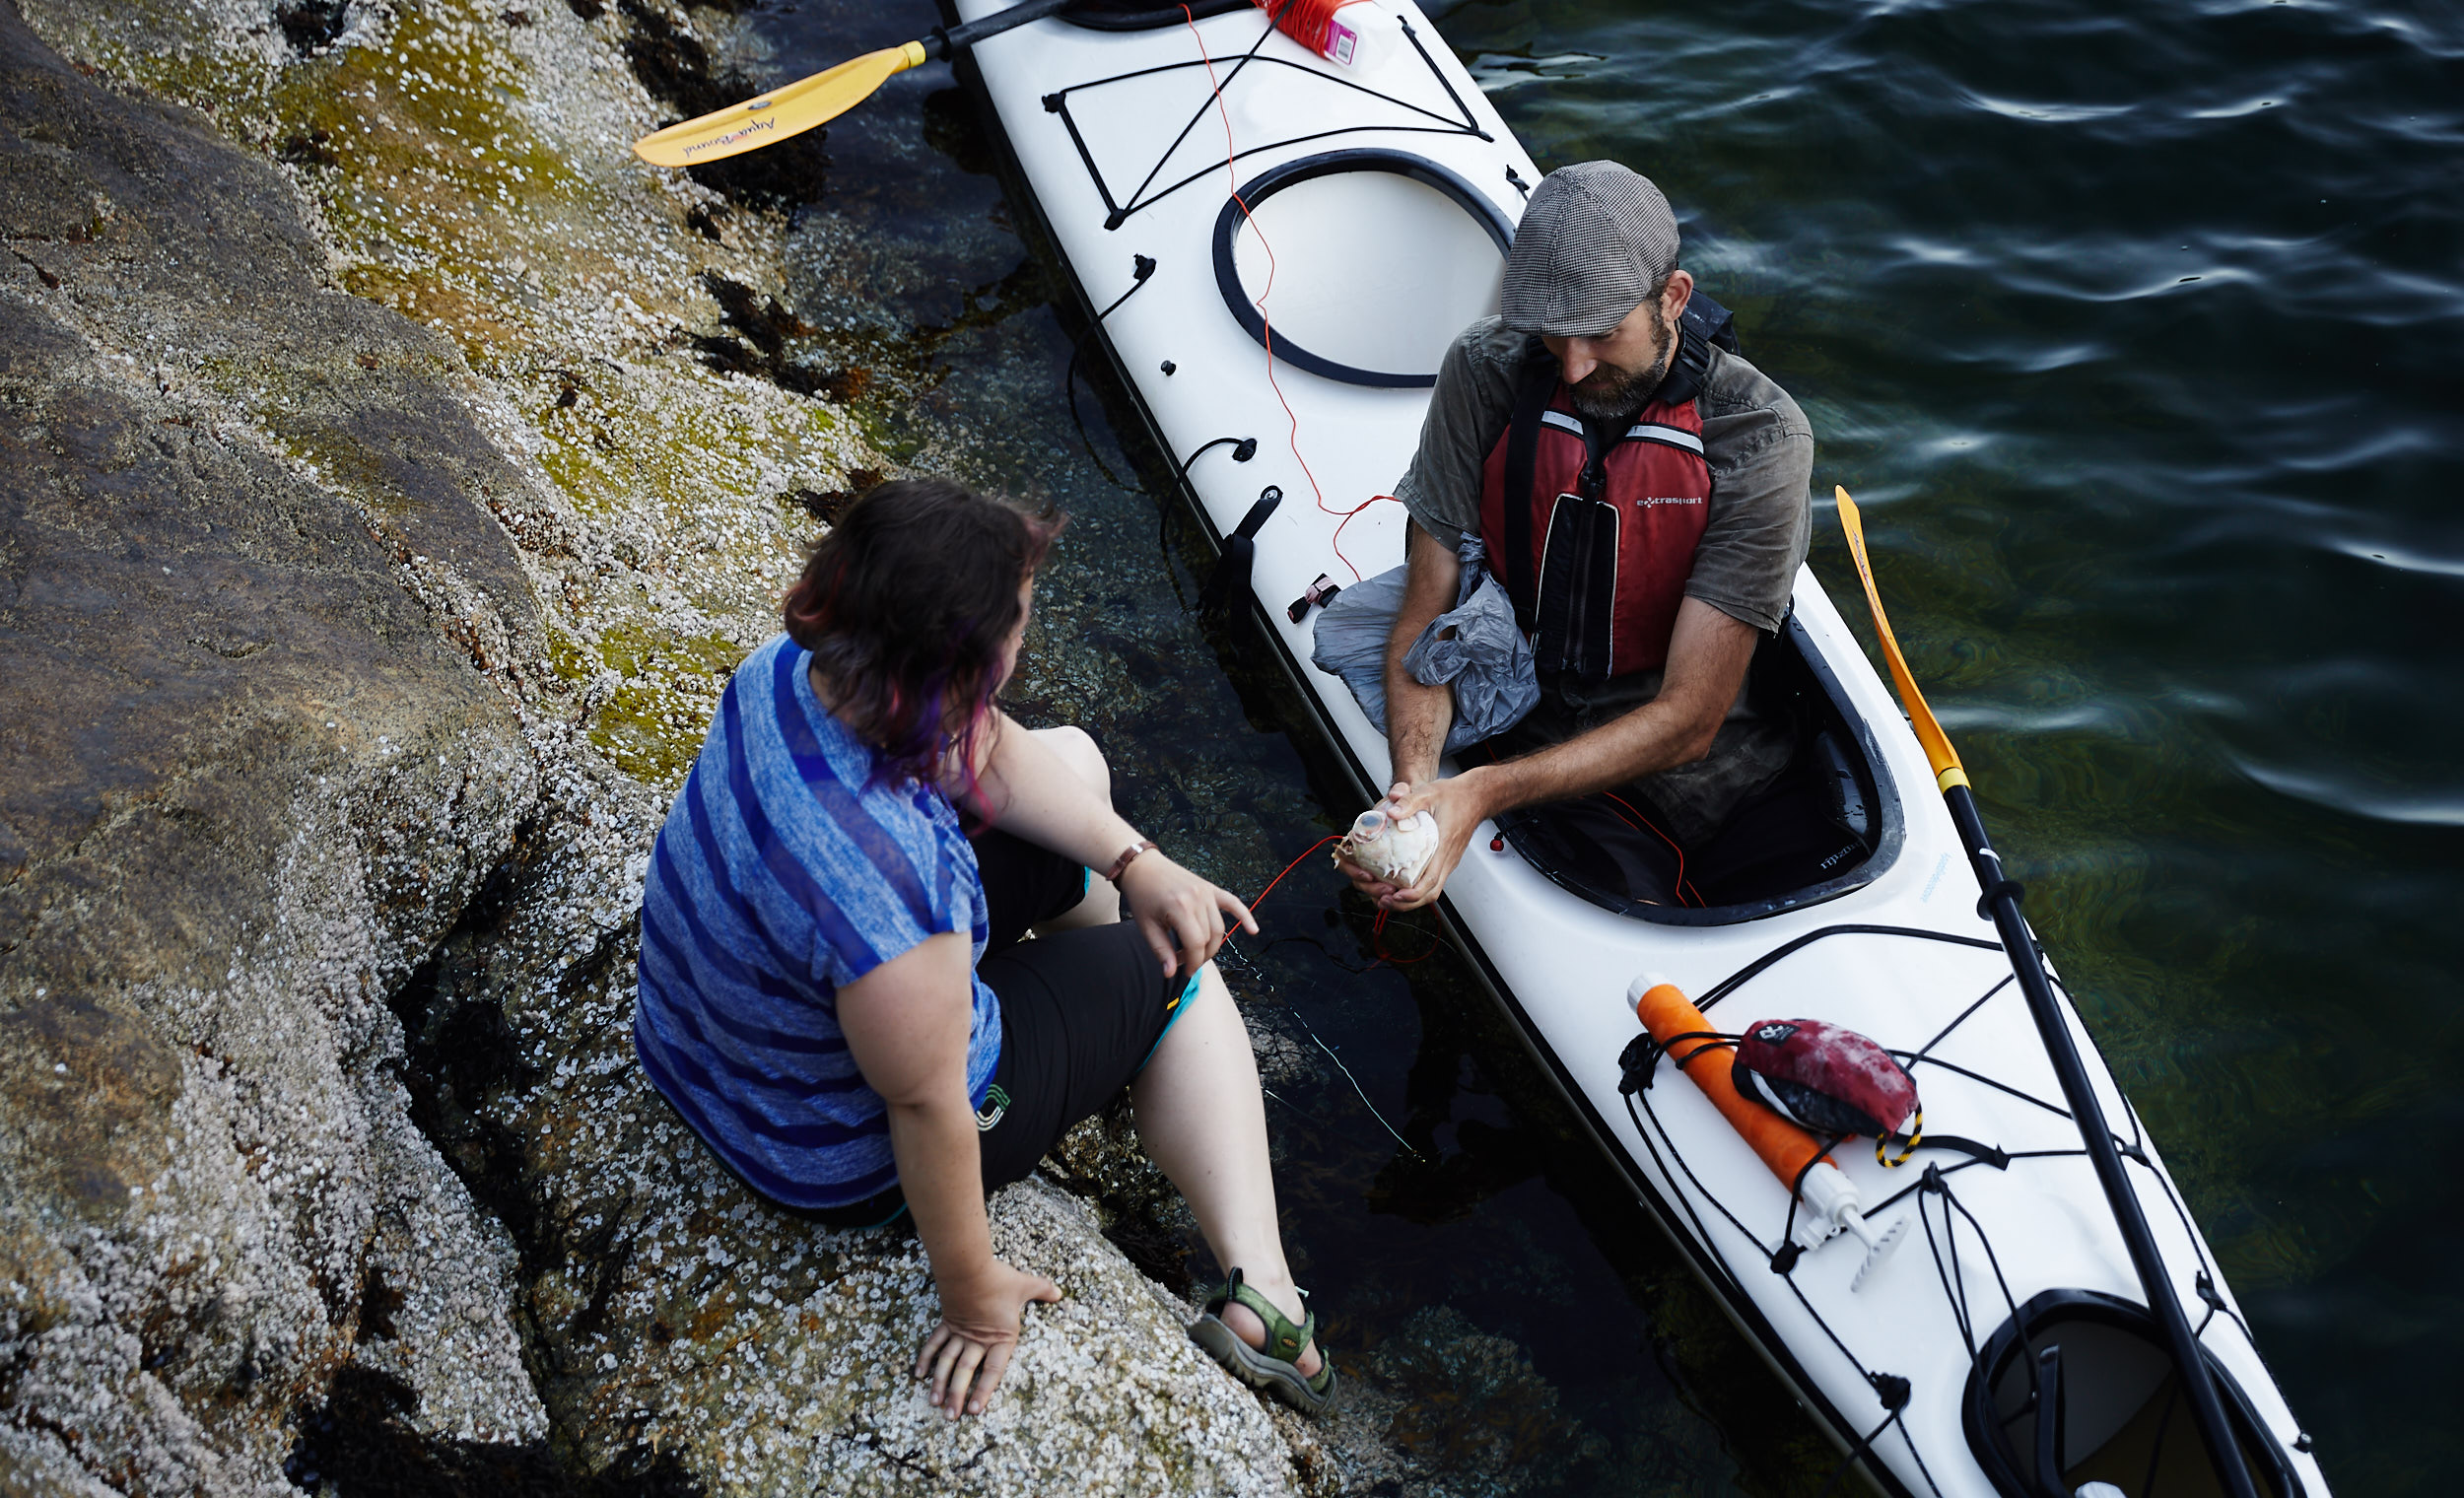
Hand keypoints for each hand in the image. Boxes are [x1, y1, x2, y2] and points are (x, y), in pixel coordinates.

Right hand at [916, 1258, 1062, 1418]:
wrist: (969, 1267)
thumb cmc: (998, 1279)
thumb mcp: (1025, 1284)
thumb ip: (1043, 1290)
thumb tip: (1059, 1293)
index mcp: (1000, 1336)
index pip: (993, 1370)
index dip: (984, 1391)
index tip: (975, 1410)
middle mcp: (978, 1340)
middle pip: (966, 1372)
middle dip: (957, 1395)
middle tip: (950, 1416)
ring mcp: (960, 1332)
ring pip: (947, 1362)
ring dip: (939, 1383)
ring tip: (934, 1402)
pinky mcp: (947, 1323)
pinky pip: (934, 1344)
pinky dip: (926, 1358)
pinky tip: (919, 1374)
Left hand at [1117, 852, 1257, 975]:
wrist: (1144, 867)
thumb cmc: (1142, 896)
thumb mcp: (1146, 926)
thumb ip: (1161, 950)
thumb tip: (1170, 974)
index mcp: (1180, 907)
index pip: (1195, 944)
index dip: (1192, 962)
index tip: (1184, 972)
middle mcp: (1197, 898)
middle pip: (1209, 938)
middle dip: (1198, 956)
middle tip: (1183, 961)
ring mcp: (1206, 892)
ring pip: (1219, 928)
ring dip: (1211, 945)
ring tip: (1195, 953)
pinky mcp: (1211, 888)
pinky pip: (1233, 903)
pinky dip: (1245, 916)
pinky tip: (1253, 931)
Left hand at [1338, 776, 1492, 911]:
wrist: (1475, 797)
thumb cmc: (1456, 797)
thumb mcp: (1430, 793)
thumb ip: (1410, 801)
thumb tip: (1392, 811)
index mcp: (1444, 846)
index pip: (1431, 880)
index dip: (1413, 893)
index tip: (1396, 895)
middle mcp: (1447, 859)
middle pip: (1429, 893)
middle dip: (1406, 903)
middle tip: (1383, 901)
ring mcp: (1447, 861)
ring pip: (1430, 889)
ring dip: (1409, 899)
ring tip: (1386, 897)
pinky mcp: (1445, 860)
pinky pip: (1430, 881)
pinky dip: (1414, 889)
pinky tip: (1398, 885)